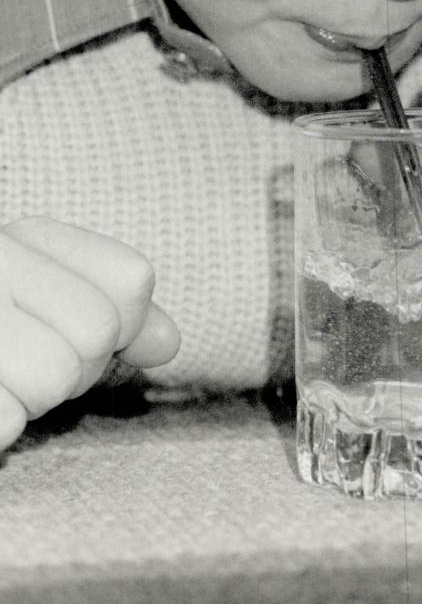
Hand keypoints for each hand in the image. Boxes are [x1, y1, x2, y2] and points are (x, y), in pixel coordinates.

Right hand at [0, 217, 179, 450]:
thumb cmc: (4, 323)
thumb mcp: (54, 300)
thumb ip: (117, 311)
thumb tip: (166, 344)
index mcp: (26, 236)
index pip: (130, 280)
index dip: (122, 323)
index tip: (75, 328)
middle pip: (96, 332)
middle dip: (76, 368)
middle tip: (30, 364)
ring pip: (55, 375)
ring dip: (34, 399)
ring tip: (4, 381)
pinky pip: (6, 417)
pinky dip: (2, 424)